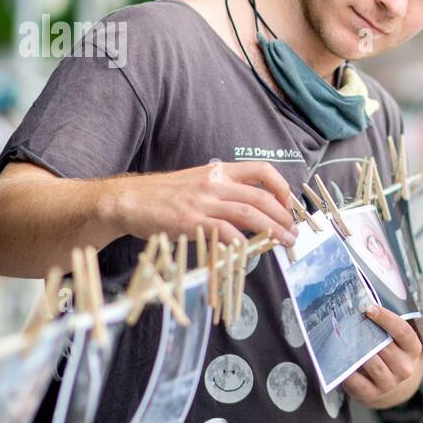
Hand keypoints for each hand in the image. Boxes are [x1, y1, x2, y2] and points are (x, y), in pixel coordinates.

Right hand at [108, 161, 297, 246]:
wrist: (128, 200)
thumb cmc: (164, 195)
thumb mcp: (197, 182)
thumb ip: (224, 192)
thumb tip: (252, 211)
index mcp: (219, 171)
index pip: (261, 170)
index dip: (281, 186)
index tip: (289, 204)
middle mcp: (215, 183)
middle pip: (261, 198)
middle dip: (283, 216)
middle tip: (293, 231)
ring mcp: (203, 202)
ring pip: (249, 215)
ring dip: (272, 230)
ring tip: (284, 242)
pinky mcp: (191, 221)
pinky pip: (225, 233)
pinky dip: (242, 243)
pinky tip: (250, 251)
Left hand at [343, 305, 422, 408]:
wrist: (386, 384)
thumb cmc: (388, 352)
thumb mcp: (395, 339)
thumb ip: (386, 324)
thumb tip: (363, 305)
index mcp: (413, 349)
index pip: (403, 331)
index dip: (386, 318)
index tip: (369, 308)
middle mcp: (405, 367)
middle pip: (386, 347)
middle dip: (367, 333)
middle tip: (349, 320)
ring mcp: (390, 383)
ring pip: (374, 365)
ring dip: (358, 352)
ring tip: (343, 338)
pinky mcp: (373, 394)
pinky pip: (359, 384)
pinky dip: (349, 373)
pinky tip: (339, 361)